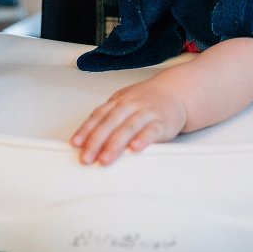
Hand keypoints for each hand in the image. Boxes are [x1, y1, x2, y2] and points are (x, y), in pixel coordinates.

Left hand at [71, 77, 187, 165]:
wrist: (176, 92)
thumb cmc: (147, 101)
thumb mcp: (124, 103)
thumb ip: (109, 118)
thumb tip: (87, 140)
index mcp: (118, 101)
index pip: (99, 115)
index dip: (86, 130)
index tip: (76, 144)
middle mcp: (130, 105)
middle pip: (110, 123)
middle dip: (96, 141)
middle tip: (86, 158)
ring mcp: (146, 113)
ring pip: (128, 127)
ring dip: (115, 144)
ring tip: (105, 159)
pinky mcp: (162, 122)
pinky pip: (151, 130)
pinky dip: (143, 139)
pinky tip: (135, 148)